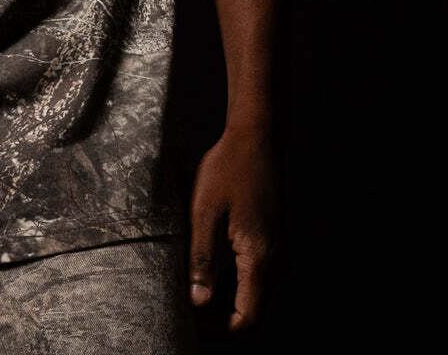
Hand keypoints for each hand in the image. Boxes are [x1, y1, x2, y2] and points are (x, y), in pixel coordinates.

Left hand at [188, 124, 280, 333]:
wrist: (258, 138)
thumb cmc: (228, 168)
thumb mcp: (204, 210)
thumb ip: (201, 257)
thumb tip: (197, 301)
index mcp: (259, 258)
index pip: (247, 318)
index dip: (219, 329)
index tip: (192, 325)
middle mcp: (276, 260)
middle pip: (254, 311)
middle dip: (222, 319)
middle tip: (188, 309)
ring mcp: (279, 250)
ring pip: (258, 296)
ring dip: (229, 302)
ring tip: (195, 292)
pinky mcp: (274, 240)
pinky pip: (259, 276)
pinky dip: (237, 284)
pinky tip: (212, 272)